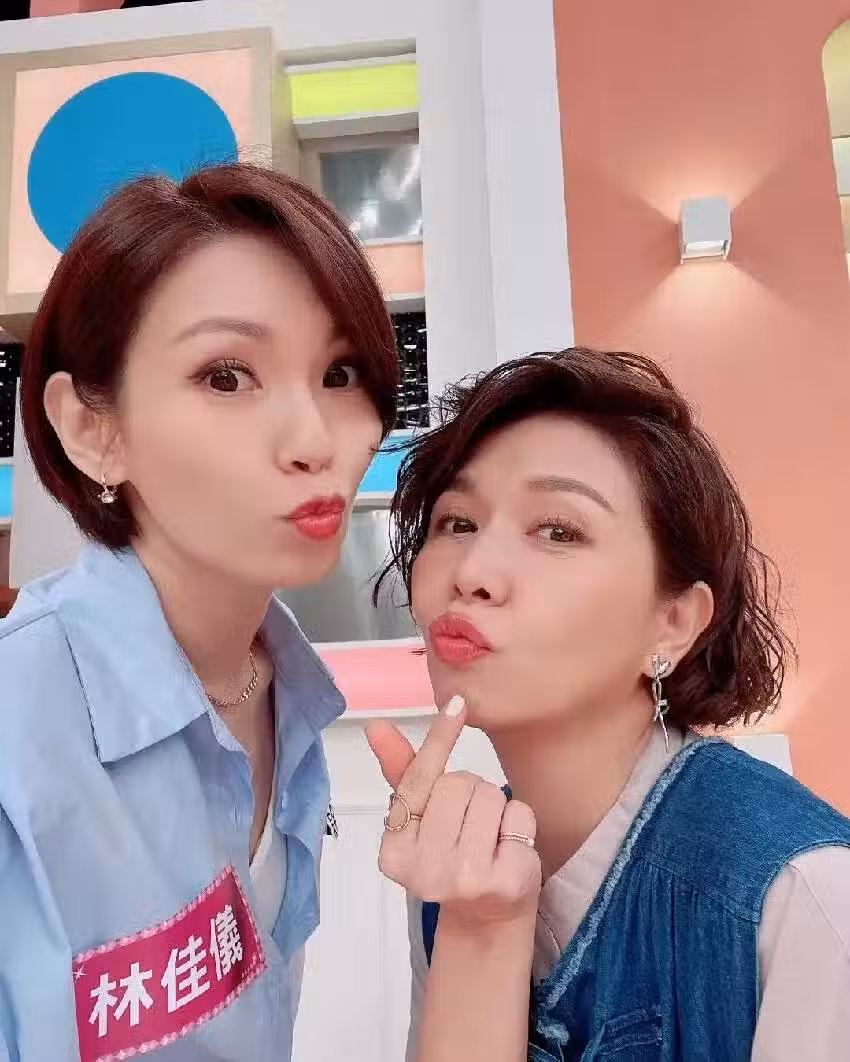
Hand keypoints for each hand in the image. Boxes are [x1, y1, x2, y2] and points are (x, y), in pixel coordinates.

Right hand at [366, 697, 541, 928]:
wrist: (485, 918)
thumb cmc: (449, 856)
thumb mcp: (420, 819)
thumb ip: (401, 771)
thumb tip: (376, 726)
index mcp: (394, 851)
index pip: (418, 780)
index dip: (439, 739)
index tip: (456, 704)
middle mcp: (424, 870)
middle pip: (459, 782)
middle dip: (470, 790)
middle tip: (467, 821)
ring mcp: (465, 878)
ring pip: (491, 795)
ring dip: (496, 806)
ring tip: (487, 836)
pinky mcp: (506, 882)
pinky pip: (520, 815)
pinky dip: (520, 823)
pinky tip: (508, 849)